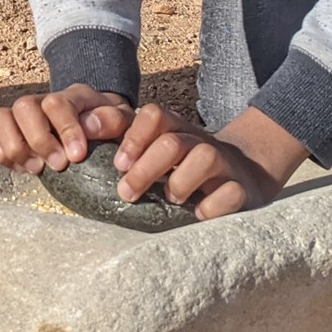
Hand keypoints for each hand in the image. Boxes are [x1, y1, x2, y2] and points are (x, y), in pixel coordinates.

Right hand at [0, 84, 133, 174]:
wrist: (94, 123)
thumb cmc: (108, 124)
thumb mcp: (122, 120)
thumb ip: (112, 120)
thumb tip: (89, 126)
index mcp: (71, 96)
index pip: (57, 102)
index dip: (65, 130)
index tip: (77, 156)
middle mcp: (41, 101)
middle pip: (23, 106)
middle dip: (39, 140)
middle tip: (59, 165)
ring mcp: (22, 115)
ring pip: (0, 118)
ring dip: (16, 148)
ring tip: (38, 168)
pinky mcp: (8, 131)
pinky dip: (4, 156)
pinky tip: (27, 168)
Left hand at [115, 104, 310, 220]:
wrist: (246, 173)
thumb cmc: (186, 167)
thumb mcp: (158, 150)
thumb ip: (125, 141)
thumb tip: (85, 129)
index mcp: (175, 130)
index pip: (154, 115)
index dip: (133, 137)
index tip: (117, 164)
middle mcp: (199, 141)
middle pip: (172, 143)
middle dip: (145, 169)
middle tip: (126, 193)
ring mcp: (223, 163)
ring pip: (203, 158)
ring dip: (180, 183)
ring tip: (171, 201)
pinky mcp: (241, 189)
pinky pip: (228, 193)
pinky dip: (211, 206)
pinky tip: (198, 216)